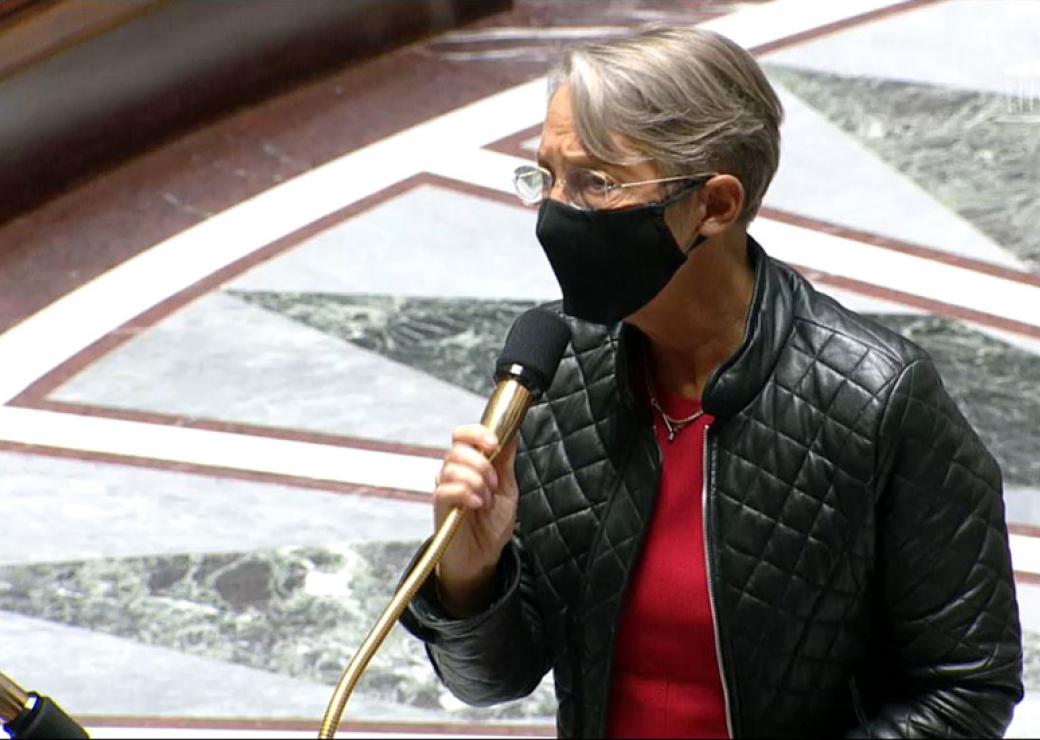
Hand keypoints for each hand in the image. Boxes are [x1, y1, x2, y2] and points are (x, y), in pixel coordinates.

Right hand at [432, 424, 518, 616]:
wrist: (482, 558)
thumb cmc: (492, 524)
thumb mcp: (508, 489)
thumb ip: (505, 461)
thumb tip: (511, 432)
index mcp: (470, 464)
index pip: (463, 435)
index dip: (477, 433)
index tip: (494, 444)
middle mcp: (453, 472)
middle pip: (457, 449)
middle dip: (482, 464)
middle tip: (494, 485)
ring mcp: (444, 488)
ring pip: (452, 467)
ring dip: (477, 482)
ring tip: (487, 501)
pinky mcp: (440, 506)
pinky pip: (446, 489)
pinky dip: (467, 493)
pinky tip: (478, 505)